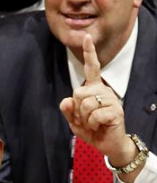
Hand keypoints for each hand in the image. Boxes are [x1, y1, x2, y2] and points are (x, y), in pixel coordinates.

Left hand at [59, 34, 133, 164]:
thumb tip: (65, 100)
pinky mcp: (116, 111)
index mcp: (93, 89)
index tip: (87, 37)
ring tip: (93, 123)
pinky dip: (92, 124)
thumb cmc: (92, 130)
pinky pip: (94, 115)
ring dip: (84, 118)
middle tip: (85, 119)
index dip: (89, 53)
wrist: (108, 145)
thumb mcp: (74, 121)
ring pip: (85, 104)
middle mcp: (103, 90)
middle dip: (76, 110)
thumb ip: (67, 110)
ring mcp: (111, 100)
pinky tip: (100, 126)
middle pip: (77, 92)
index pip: (91, 68)